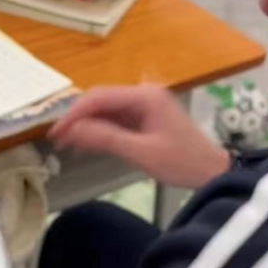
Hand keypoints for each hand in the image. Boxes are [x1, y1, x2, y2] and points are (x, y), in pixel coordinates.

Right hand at [49, 84, 229, 187]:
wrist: (211, 172)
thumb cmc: (181, 163)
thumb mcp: (142, 153)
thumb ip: (107, 139)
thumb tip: (74, 130)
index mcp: (144, 96)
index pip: (99, 98)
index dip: (74, 114)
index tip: (55, 133)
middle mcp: (142, 94)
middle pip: (100, 101)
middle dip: (77, 119)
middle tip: (56, 140)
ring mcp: (144, 106)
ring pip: (105, 111)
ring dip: (86, 126)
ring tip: (66, 145)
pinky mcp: (144, 119)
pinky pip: (115, 121)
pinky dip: (99, 132)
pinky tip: (85, 145)